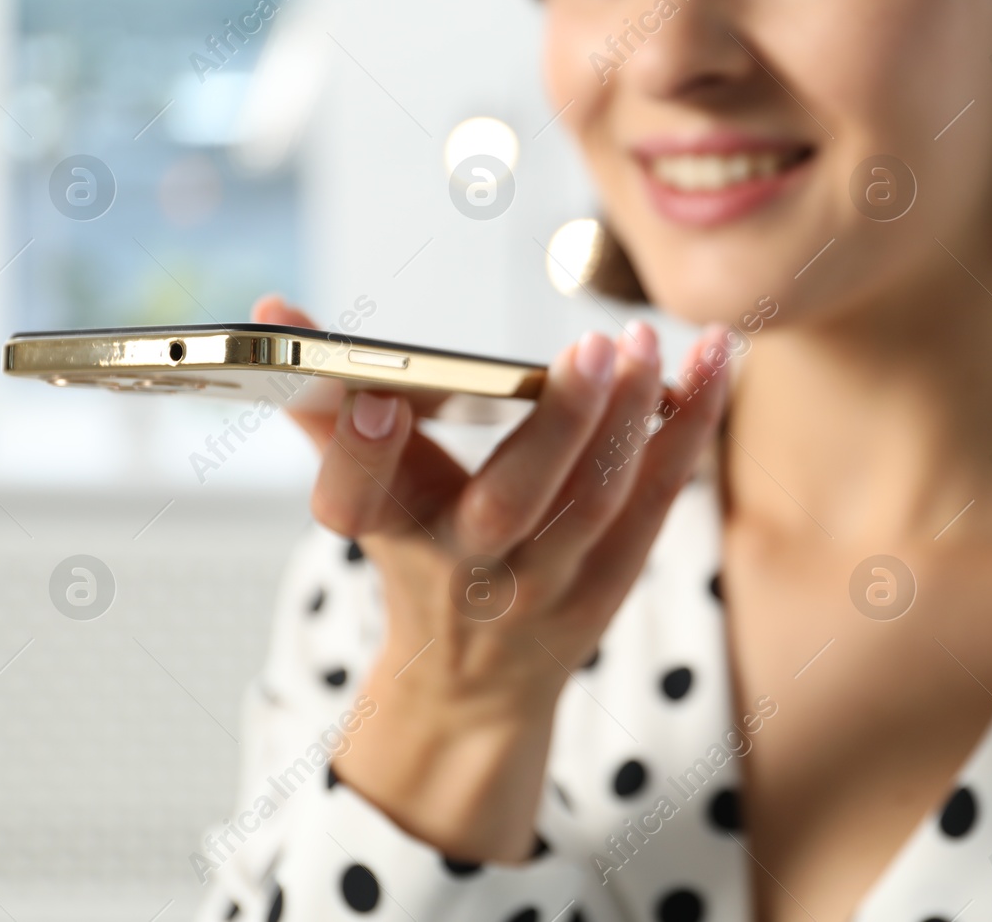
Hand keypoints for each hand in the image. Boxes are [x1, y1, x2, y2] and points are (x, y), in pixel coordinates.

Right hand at [249, 295, 732, 859]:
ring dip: (631, 417)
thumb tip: (272, 310)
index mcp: (390, 538)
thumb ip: (326, 405)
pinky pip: (657, 498)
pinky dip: (690, 427)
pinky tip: (718, 360)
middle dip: (553, 426)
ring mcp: (548, 584)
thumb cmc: (417, 550)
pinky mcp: (612, 580)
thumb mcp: (366, 492)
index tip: (376, 396)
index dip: (360, 453)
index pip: (355, 505)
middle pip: (510, 505)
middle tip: (589, 348)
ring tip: (645, 342)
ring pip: (597, 502)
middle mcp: (469, 570)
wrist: (475, 681)